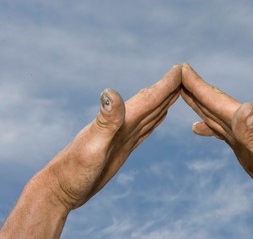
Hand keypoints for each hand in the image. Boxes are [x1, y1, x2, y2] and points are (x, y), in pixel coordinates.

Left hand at [0, 64, 181, 237]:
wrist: (61, 189)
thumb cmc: (73, 171)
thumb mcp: (91, 147)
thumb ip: (105, 121)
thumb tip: (110, 91)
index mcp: (119, 121)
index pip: (148, 99)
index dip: (165, 84)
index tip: (181, 69)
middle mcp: (123, 124)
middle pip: (152, 102)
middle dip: (169, 88)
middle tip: (186, 75)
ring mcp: (124, 135)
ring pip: (151, 113)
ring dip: (164, 101)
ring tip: (177, 90)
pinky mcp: (124, 146)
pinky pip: (145, 128)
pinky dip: (156, 119)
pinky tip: (160, 114)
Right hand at [181, 63, 252, 207]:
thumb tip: (243, 105)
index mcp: (249, 120)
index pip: (217, 100)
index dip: (198, 85)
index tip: (182, 68)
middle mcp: (244, 121)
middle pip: (213, 102)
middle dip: (194, 88)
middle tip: (177, 74)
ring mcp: (242, 133)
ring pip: (214, 114)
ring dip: (198, 103)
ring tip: (183, 93)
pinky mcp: (241, 145)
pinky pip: (219, 130)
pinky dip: (206, 125)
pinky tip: (197, 127)